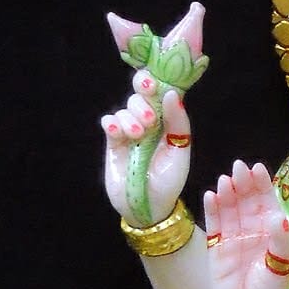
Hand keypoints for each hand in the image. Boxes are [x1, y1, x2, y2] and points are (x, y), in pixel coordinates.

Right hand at [101, 73, 191, 224]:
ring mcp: (129, 131)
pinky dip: (113, 123)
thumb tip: (172, 93)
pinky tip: (118, 132)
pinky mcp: (113, 142)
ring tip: (138, 134)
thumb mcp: (180, 152)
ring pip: (125, 108)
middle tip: (149, 112)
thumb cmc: (168, 180)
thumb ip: (179, 123)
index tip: (155, 83)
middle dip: (142, 97)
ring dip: (131, 117)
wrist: (149, 206)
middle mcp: (148, 122)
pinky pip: (109, 122)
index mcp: (167, 122)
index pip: (160, 93)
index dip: (156, 83)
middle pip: (139, 95)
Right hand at [204, 161, 288, 288]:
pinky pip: (215, 225)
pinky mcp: (217, 249)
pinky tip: (211, 195)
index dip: (262, 186)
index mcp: (272, 234)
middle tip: (238, 168)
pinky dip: (212, 211)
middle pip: (247, 203)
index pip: (267, 203)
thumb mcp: (280, 267)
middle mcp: (253, 233)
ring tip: (225, 181)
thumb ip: (280, 242)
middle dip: (244, 185)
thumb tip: (278, 215)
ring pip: (230, 211)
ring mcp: (234, 239)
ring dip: (228, 195)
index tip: (257, 168)